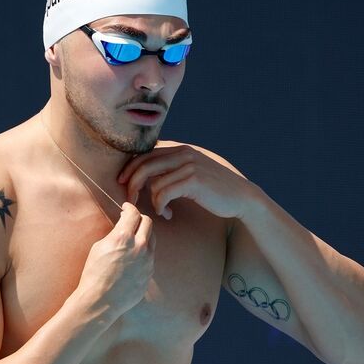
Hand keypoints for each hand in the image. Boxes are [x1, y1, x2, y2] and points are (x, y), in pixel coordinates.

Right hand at [74, 202, 155, 319]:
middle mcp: (139, 247)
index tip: (126, 208)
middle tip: (132, 220)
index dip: (129, 207)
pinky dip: (144, 251)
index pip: (133, 213)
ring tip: (134, 237)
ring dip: (145, 234)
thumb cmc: (94, 274)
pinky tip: (134, 256)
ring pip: (152, 239)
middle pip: (148, 222)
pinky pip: (150, 256)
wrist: (100, 300)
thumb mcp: (99, 247)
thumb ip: (114, 234)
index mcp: (123, 237)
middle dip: (139, 218)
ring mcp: (147, 261)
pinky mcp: (149, 273)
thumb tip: (122, 228)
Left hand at [116, 144, 258, 220]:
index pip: (145, 153)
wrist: (241, 197)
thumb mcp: (191, 172)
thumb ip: (172, 168)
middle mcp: (183, 153)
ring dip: (151, 201)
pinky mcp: (194, 180)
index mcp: (180, 149)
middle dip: (131, 184)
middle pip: (143, 165)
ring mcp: (189, 165)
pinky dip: (160, 206)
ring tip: (160, 211)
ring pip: (152, 182)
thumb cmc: (213, 189)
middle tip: (129, 201)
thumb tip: (145, 172)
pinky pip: (164, 193)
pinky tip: (167, 214)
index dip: (129, 167)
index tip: (122, 182)